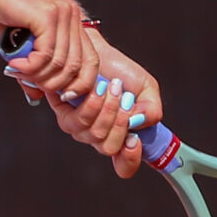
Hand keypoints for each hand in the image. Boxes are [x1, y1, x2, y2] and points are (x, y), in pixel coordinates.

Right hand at [0, 0, 97, 121]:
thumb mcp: (20, 42)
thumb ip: (32, 67)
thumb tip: (36, 95)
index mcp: (71, 18)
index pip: (90, 59)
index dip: (79, 83)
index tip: (60, 95)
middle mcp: (71, 14)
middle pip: (78, 65)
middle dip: (55, 84)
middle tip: (33, 84)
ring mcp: (62, 13)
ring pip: (61, 63)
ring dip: (39, 76)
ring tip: (19, 73)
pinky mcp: (47, 16)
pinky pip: (46, 55)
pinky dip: (31, 67)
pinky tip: (16, 65)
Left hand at [85, 36, 163, 178]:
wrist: (98, 51)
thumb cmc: (121, 72)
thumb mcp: (146, 88)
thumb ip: (152, 109)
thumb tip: (139, 123)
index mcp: (121, 136)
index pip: (124, 165)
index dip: (130, 159)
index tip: (135, 140)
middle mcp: (99, 137)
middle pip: (109, 147)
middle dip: (120, 121)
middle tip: (124, 97)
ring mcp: (80, 129)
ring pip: (95, 135)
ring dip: (108, 109)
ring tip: (113, 87)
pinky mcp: (64, 114)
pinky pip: (78, 121)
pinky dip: (92, 104)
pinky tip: (98, 88)